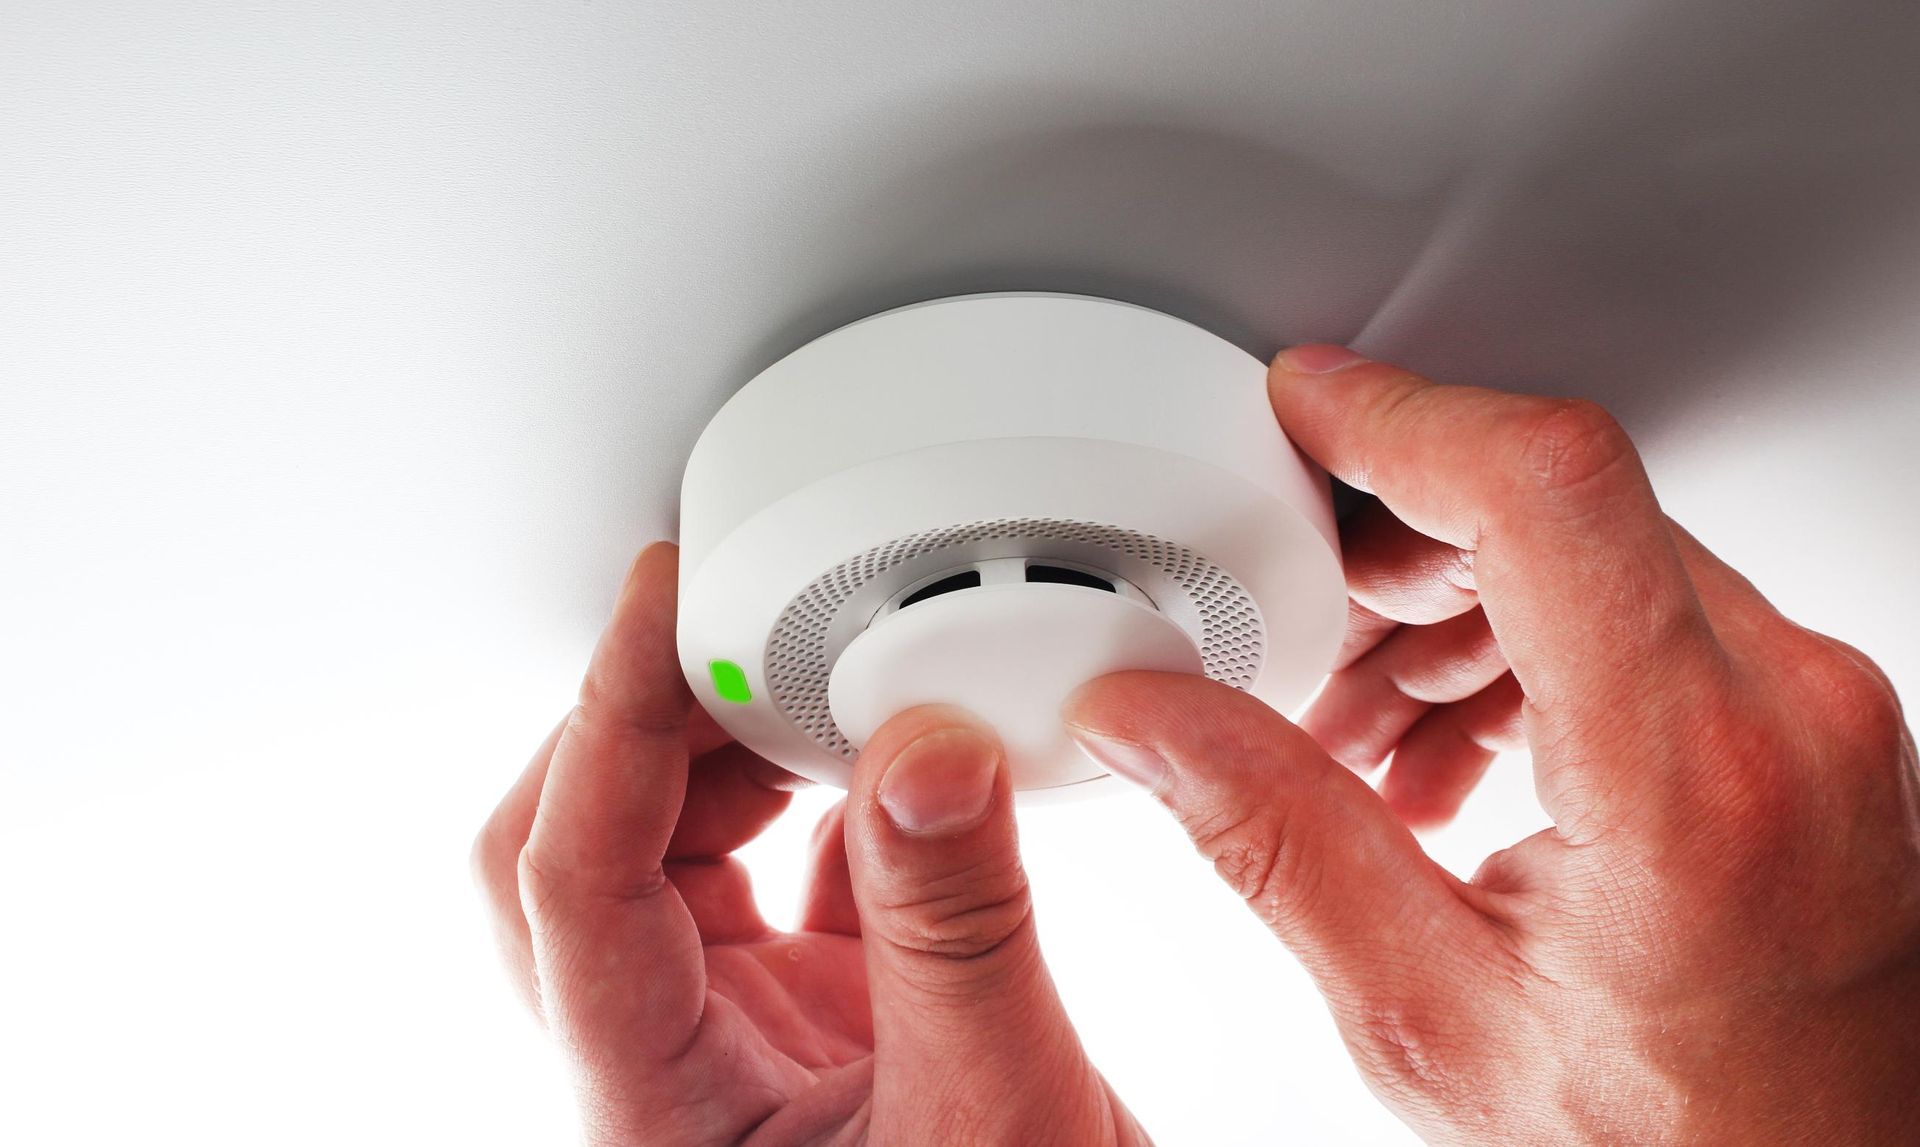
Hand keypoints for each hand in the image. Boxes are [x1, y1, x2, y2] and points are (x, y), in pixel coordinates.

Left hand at [472, 545, 1145, 1145]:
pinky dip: (817, 795)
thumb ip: (956, 934)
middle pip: (578, 849)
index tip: (664, 598)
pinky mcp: (806, 1021)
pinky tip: (881, 762)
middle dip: (645, 718)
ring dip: (723, 752)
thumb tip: (925, 750)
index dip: (607, 715)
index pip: (576, 874)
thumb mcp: (996, 1117)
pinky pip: (775, 874)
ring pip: (661, 855)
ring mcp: (731, 1041)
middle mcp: (665, 1065)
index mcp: (654, 1108)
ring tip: (811, 679)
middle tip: (733, 616)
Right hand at [1065, 347, 1919, 1143]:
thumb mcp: (1428, 1013)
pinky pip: (1651, 618)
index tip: (1304, 409)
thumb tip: (1152, 717)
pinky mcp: (1810, 727)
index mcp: (1687, 778)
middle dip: (1396, 544)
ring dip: (1453, 604)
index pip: (1545, 488)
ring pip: (1600, 554)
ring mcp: (1813, 712)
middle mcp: (1783, 714)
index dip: (1400, 417)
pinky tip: (1448, 747)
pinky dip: (1529, 647)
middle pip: (1560, 507)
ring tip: (1362, 723)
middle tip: (1302, 623)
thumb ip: (1274, 842)